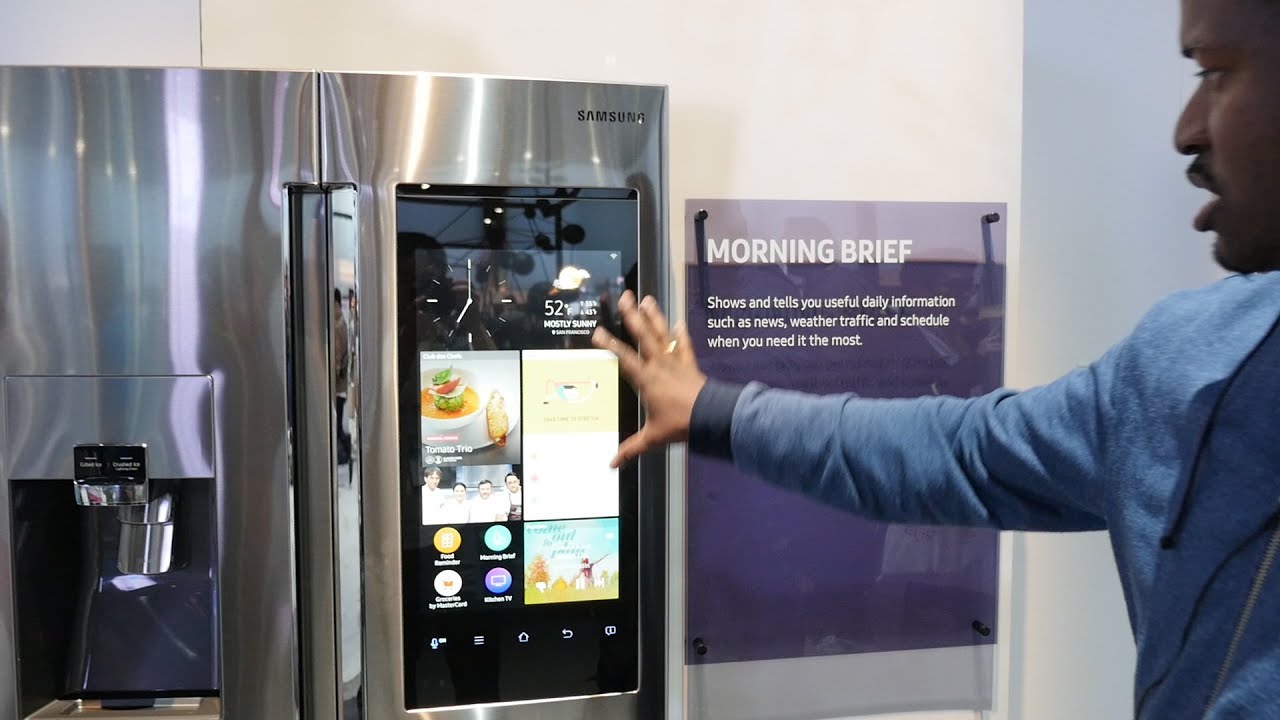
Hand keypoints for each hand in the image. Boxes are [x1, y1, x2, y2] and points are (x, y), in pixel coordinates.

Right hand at [593, 291, 706, 467]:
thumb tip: (611, 464)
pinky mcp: (690, 365)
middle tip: (624, 297)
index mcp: (646, 380)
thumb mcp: (653, 438)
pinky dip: (682, 335)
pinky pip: (685, 347)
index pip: (623, 358)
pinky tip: (679, 323)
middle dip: (632, 316)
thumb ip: (631, 449)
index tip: (597, 331)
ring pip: (662, 335)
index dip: (609, 344)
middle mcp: (659, 366)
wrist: (712, 418)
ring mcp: (675, 363)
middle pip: (643, 336)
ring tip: (647, 300)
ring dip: (655, 317)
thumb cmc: (680, 425)